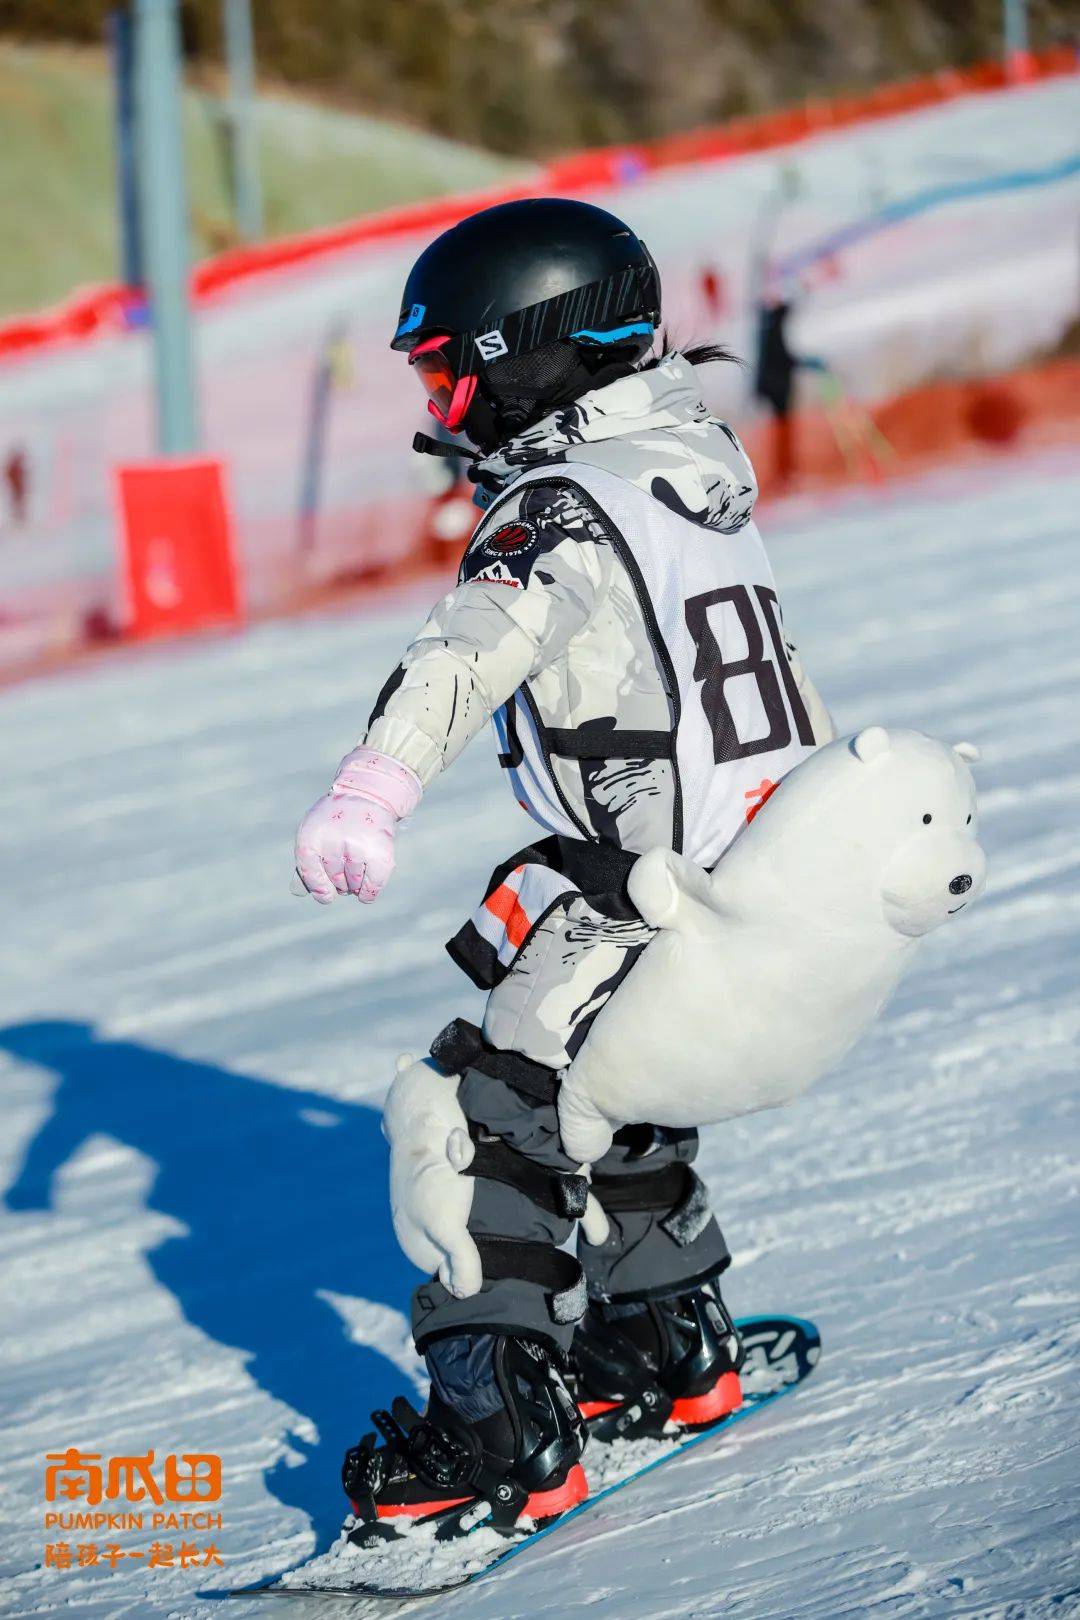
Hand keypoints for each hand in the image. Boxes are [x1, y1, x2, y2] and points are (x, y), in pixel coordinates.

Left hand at [294, 746, 421, 904]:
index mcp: (311, 836)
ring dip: (355, 885)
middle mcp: (333, 841)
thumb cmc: (336, 822)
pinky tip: (366, 888)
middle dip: (340, 883)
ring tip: (358, 865)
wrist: (368, 795)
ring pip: (354, 886)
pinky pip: (371, 888)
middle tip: (346, 866)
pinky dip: (368, 893)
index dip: (318, 887)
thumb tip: (297, 893)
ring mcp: (357, 847)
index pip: (310, 874)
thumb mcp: (315, 835)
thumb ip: (306, 865)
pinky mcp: (379, 853)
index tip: (327, 894)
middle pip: (335, 881)